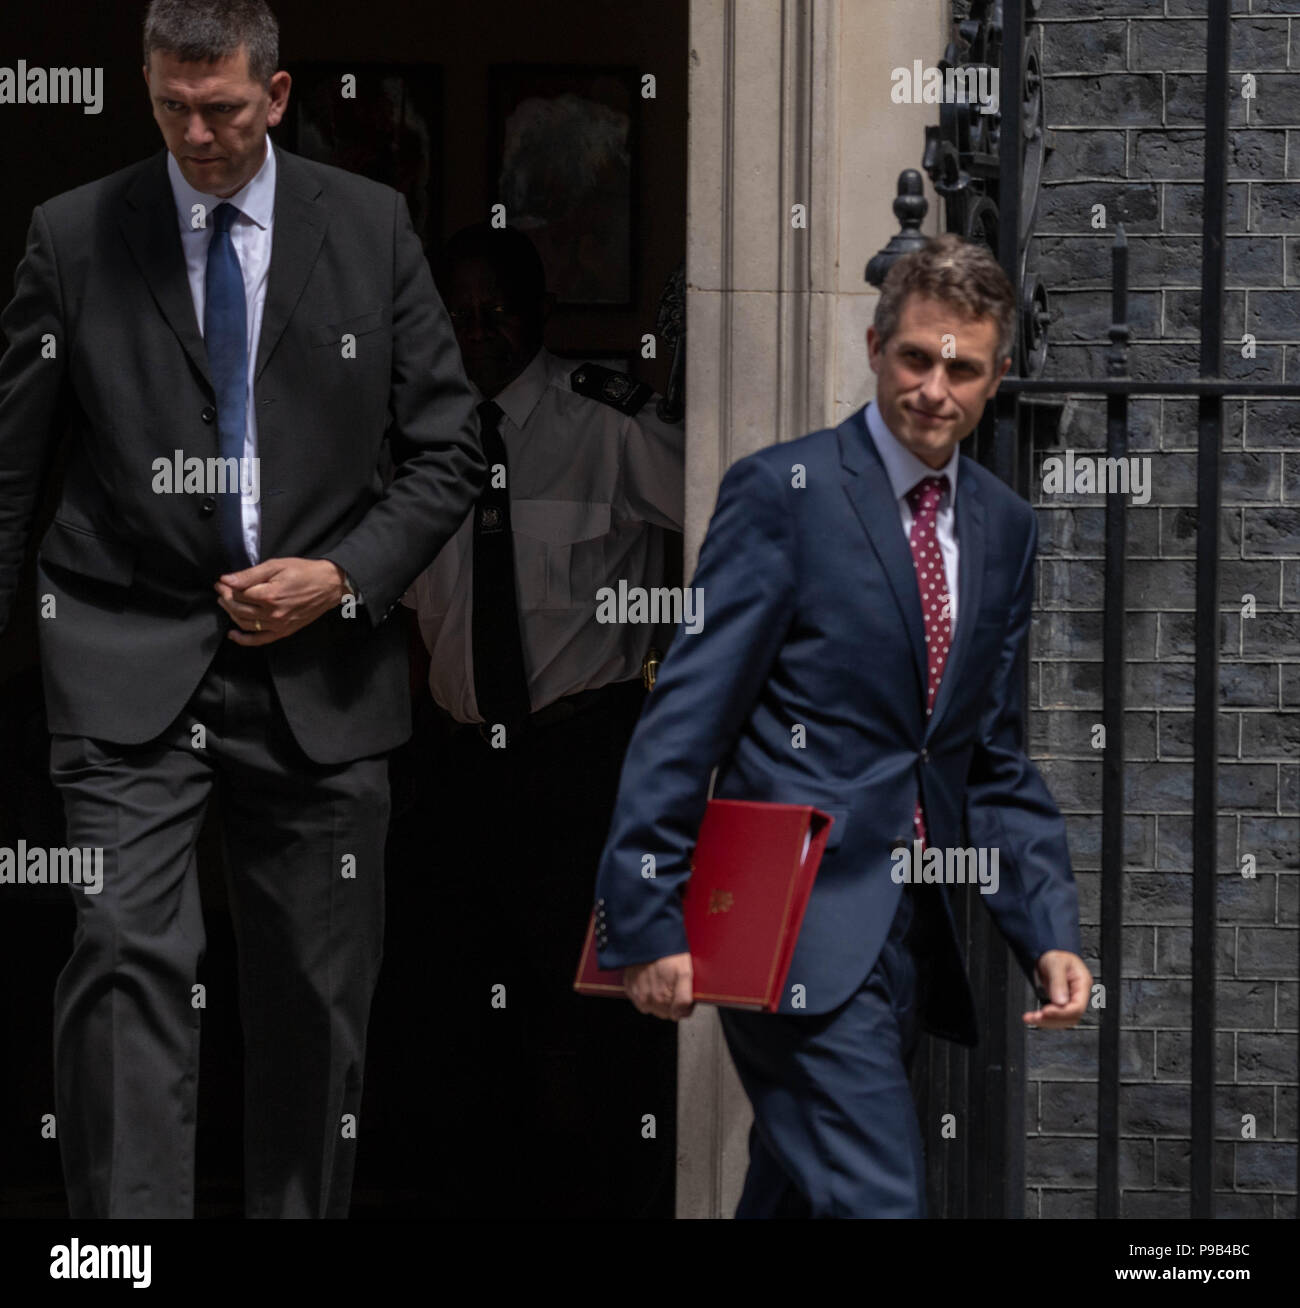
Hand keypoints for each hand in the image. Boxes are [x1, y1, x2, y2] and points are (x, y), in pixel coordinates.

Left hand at [215, 558, 349, 645]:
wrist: (329, 585)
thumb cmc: (304, 572)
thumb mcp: (276, 566)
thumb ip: (250, 575)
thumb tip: (227, 580)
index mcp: (270, 595)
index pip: (238, 594)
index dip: (227, 588)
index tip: (222, 582)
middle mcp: (273, 613)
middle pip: (238, 609)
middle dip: (226, 599)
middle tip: (221, 590)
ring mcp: (278, 625)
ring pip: (245, 623)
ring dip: (231, 614)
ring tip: (226, 603)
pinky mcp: (284, 631)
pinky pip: (260, 640)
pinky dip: (244, 640)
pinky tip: (233, 634)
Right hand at [624, 953, 694, 1020]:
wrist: (646, 936)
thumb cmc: (666, 951)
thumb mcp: (685, 972)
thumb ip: (684, 998)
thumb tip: (681, 1014)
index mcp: (663, 998)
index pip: (678, 1014)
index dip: (685, 1004)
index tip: (685, 992)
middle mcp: (648, 1000)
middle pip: (666, 1012)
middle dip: (672, 1001)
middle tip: (674, 982)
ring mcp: (637, 994)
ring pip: (653, 1007)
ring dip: (659, 999)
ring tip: (662, 980)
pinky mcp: (630, 987)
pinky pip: (640, 999)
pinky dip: (646, 993)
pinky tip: (652, 980)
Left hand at [1023, 950, 1091, 1028]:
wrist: (1047, 956)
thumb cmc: (1054, 956)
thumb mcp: (1055, 963)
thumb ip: (1058, 981)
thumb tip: (1061, 1002)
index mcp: (1082, 983)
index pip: (1078, 1007)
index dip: (1062, 1012)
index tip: (1046, 1012)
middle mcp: (1079, 995)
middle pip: (1071, 1017)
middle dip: (1052, 1019)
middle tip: (1036, 1017)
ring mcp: (1071, 1000)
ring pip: (1064, 1020)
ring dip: (1047, 1022)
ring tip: (1031, 1018)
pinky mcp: (1062, 1004)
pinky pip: (1056, 1017)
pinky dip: (1045, 1020)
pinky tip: (1035, 1017)